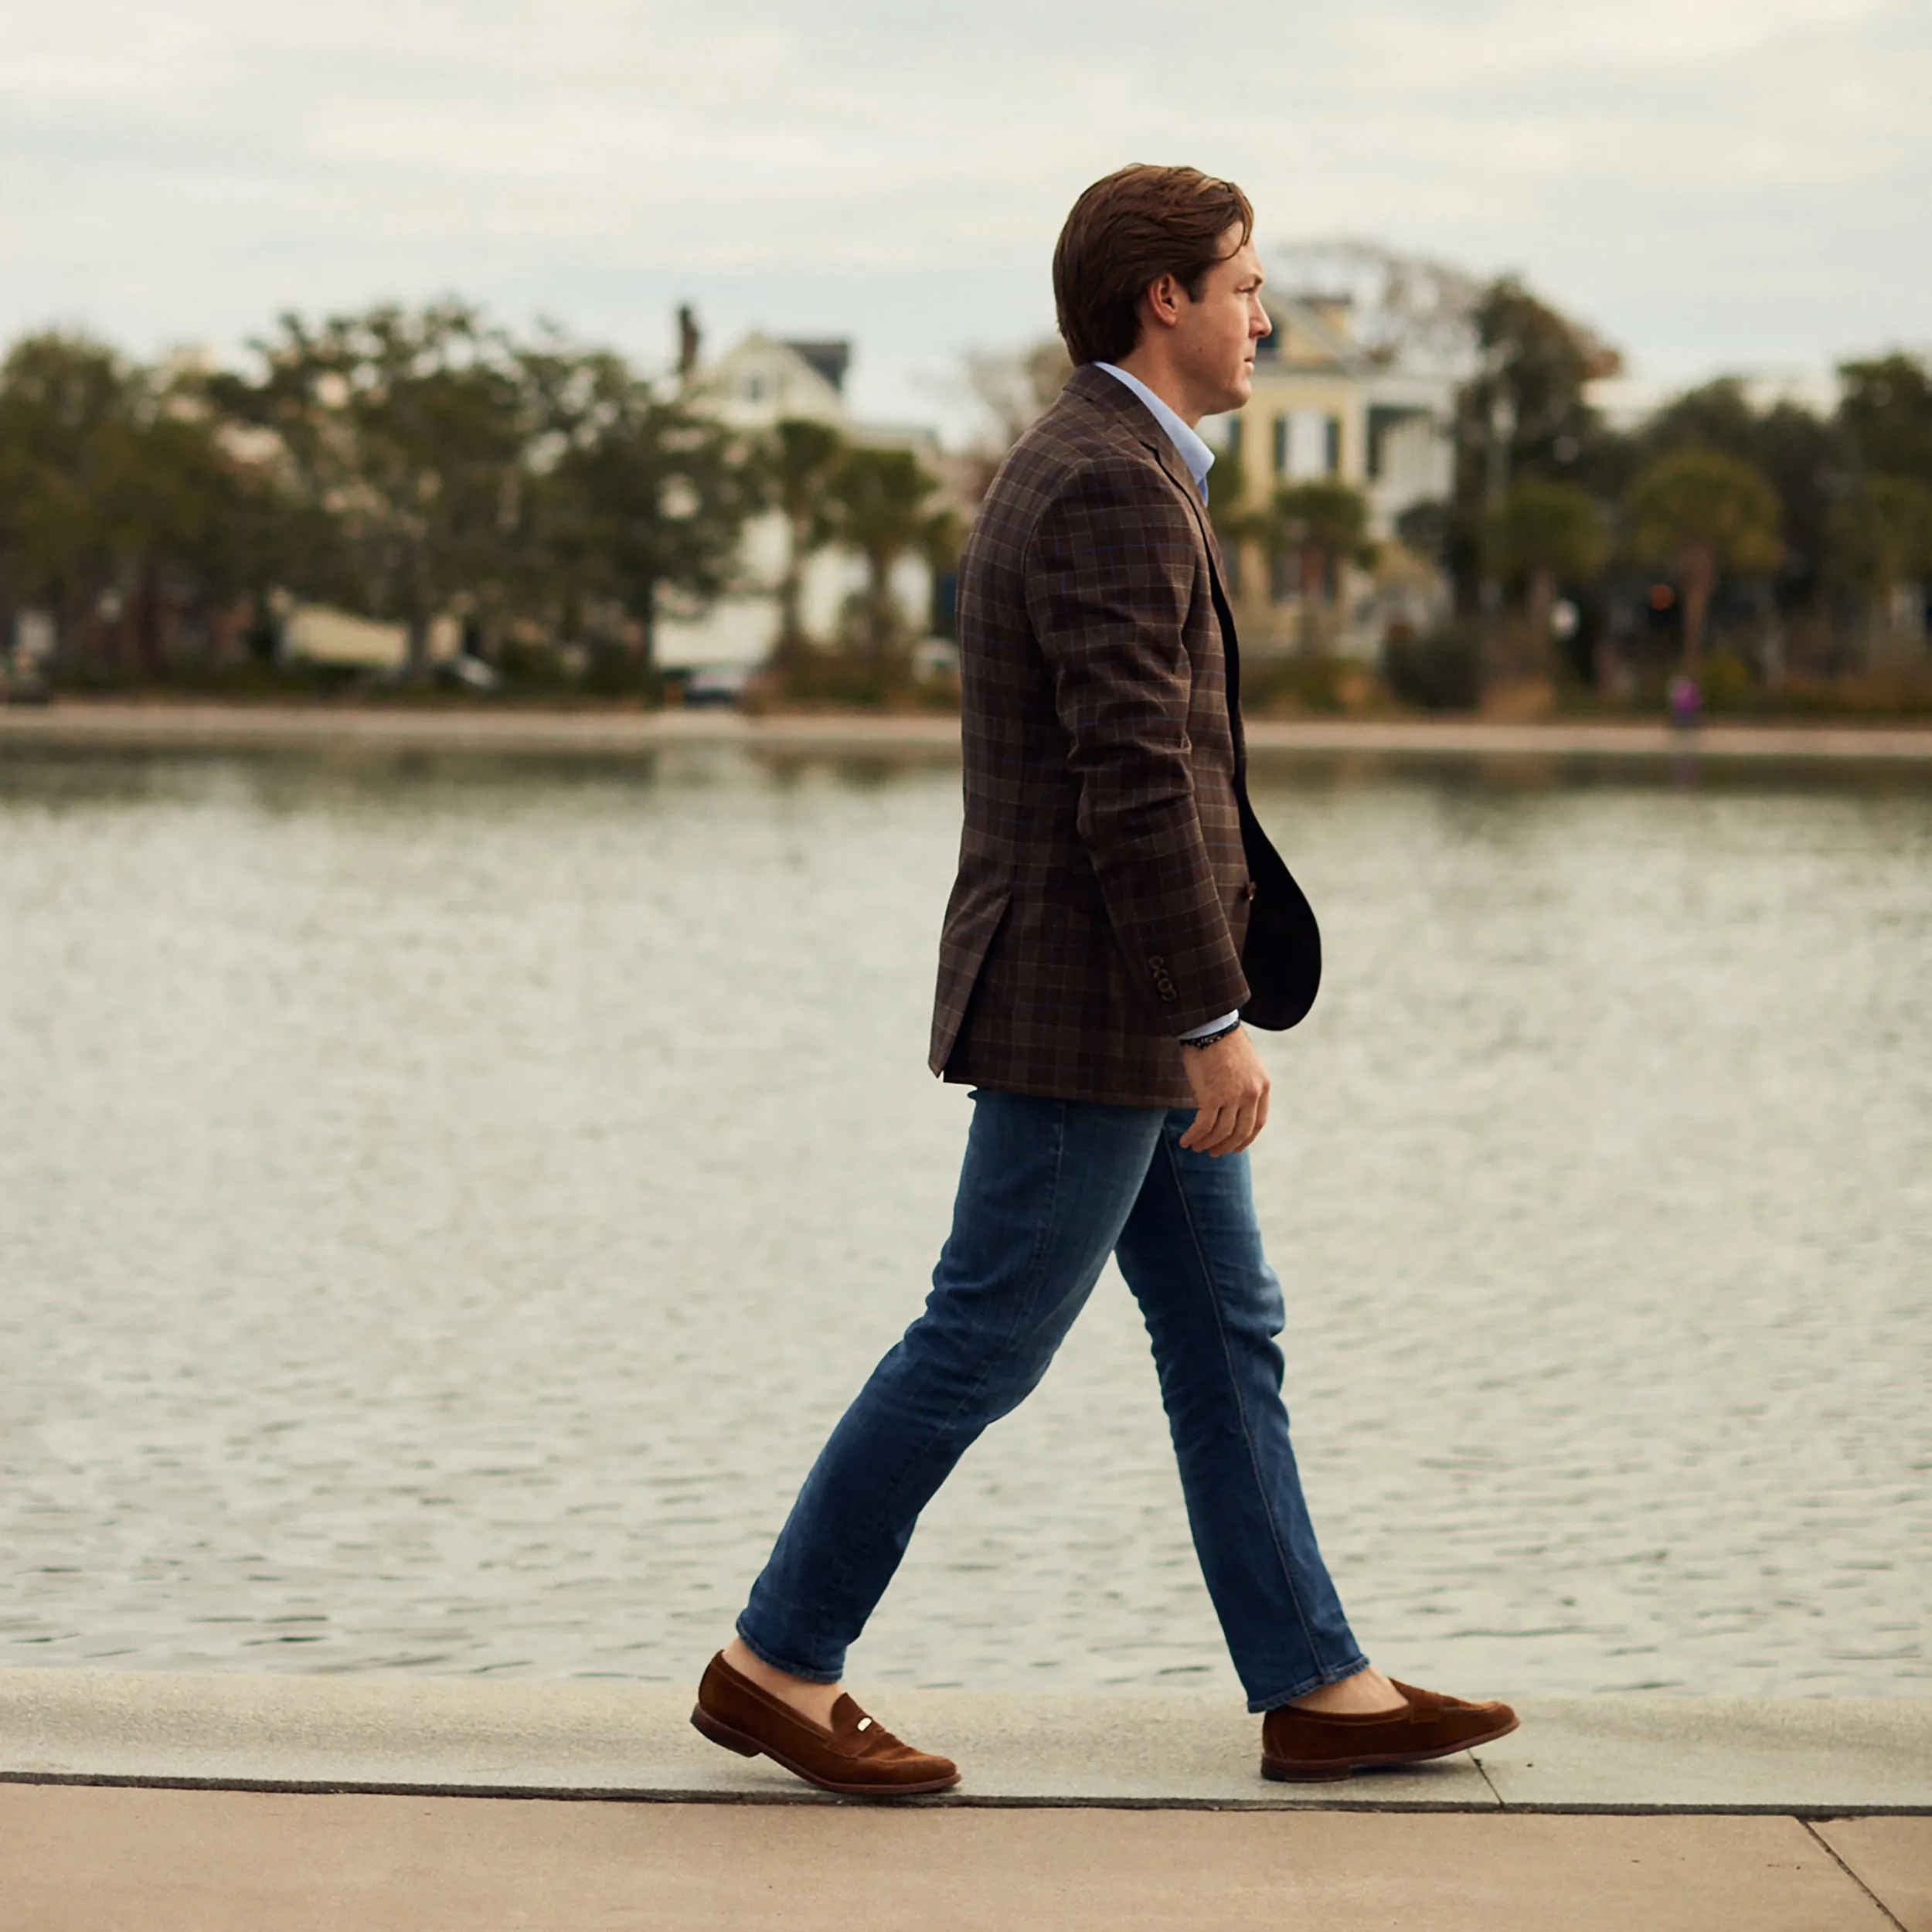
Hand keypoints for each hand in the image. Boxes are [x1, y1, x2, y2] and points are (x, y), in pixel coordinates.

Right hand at [1178, 1024, 1269, 1155]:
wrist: (1210, 1026)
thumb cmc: (1222, 1042)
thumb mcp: (1245, 1066)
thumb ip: (1244, 1086)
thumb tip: (1232, 1108)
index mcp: (1262, 1086)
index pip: (1258, 1123)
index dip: (1246, 1139)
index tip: (1236, 1147)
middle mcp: (1251, 1094)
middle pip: (1240, 1132)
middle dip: (1225, 1146)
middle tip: (1213, 1152)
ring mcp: (1232, 1096)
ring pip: (1221, 1132)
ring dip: (1207, 1143)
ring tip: (1196, 1147)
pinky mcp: (1212, 1096)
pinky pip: (1203, 1126)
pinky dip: (1194, 1136)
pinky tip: (1186, 1140)